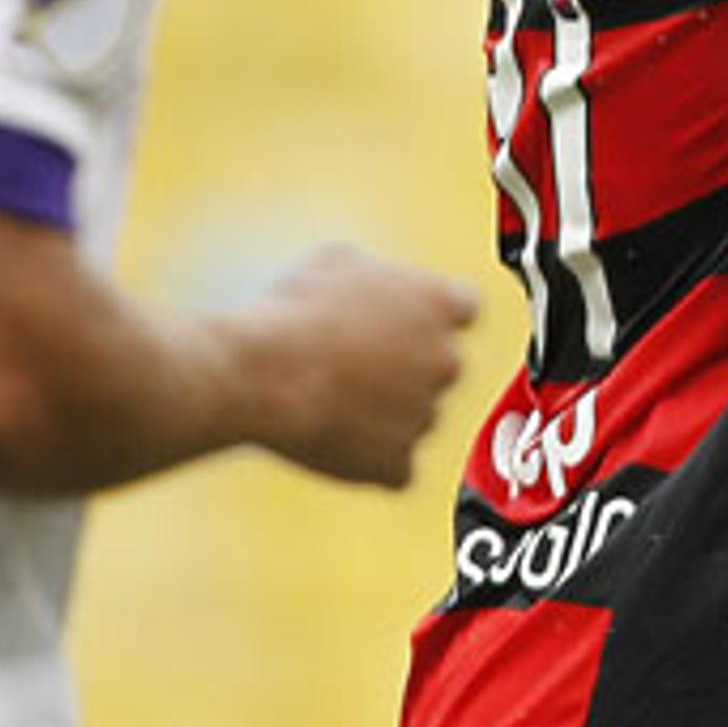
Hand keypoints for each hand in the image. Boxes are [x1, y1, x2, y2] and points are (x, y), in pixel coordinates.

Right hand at [225, 244, 477, 487]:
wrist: (264, 374)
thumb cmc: (294, 313)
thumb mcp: (338, 262)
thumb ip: (378, 276)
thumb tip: (374, 285)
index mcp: (440, 303)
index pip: (463, 308)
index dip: (430, 315)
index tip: (406, 322)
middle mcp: (447, 360)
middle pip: (442, 365)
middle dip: (409, 365)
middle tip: (357, 363)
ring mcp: (427, 415)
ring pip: (417, 415)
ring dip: (387, 411)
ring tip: (332, 398)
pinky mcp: (400, 462)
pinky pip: (396, 464)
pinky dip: (371, 458)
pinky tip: (336, 438)